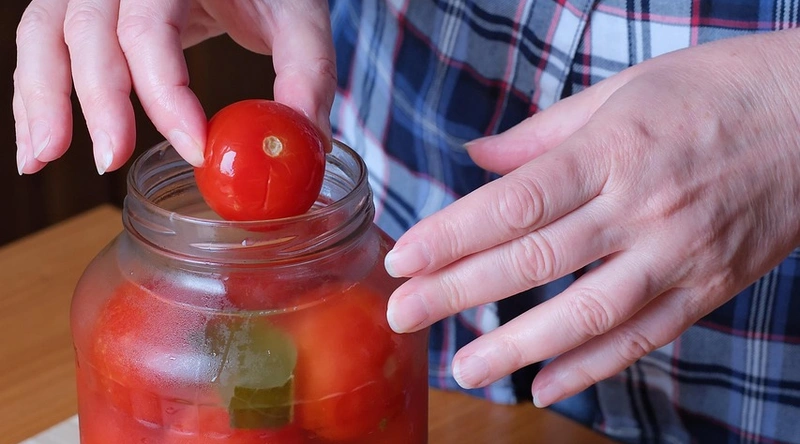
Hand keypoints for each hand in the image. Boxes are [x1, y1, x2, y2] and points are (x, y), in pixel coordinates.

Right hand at [14, 0, 335, 174]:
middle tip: (111, 160)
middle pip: (87, 31)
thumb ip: (305, 73)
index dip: (165, 94)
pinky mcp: (87, 8)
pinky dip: (36, 93)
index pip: (150, 28)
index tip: (196, 148)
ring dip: (42, 99)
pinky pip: (45, 43)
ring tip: (42, 158)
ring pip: (46, 34)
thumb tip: (304, 143)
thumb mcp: (297, 17)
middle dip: (97, 103)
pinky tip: (39, 142)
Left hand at [384, 29, 799, 406]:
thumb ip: (544, 133)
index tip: (404, 258)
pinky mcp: (708, 286)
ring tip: (465, 367)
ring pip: (585, 313)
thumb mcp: (625, 90)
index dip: (452, 235)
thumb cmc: (718, 90)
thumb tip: (478, 156)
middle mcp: (641, 207)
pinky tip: (545, 386)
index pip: (514, 204)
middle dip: (459, 292)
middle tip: (404, 314)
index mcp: (613, 151)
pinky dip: (592, 367)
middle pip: (534, 261)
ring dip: (517, 346)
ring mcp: (677, 253)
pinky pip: (643, 337)